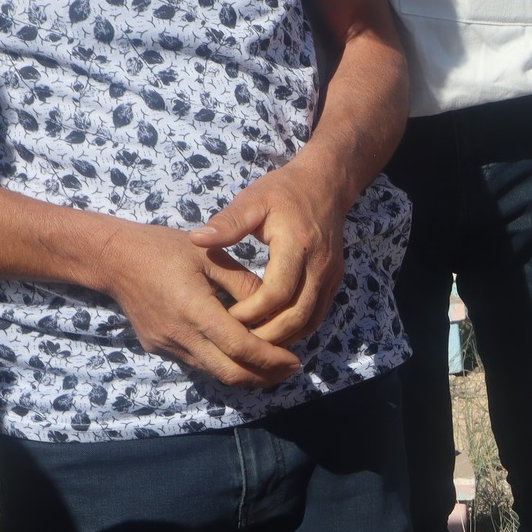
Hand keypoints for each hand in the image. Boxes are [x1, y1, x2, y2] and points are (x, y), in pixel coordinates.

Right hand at [91, 222, 302, 387]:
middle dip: (265, 376)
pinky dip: (225, 364)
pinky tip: (242, 354)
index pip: (240, 348)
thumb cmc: (164, 249)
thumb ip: (245, 284)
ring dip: (246, 374)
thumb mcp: (211, 256)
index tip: (295, 359)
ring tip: (274, 365)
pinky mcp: (160, 347)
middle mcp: (179, 334)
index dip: (271, 359)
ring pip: (214, 373)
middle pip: (230, 373)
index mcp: (194, 309)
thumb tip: (276, 308)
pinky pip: (199, 364)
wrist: (113, 258)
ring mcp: (167, 345)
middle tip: (291, 369)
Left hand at [188, 160, 353, 347]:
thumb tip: (196, 239)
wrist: (324, 187)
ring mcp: (330, 276)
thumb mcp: (252, 200)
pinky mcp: (334, 281)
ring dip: (284, 337)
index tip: (228, 317)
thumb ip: (227, 223)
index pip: (278, 291)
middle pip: (297, 314)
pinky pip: (317, 315)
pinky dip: (297, 329)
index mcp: (297, 245)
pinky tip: (274, 332)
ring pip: (311, 320)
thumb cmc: (282, 192)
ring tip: (255, 344)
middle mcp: (319, 265)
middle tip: (240, 342)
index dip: (253, 310)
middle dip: (268, 334)